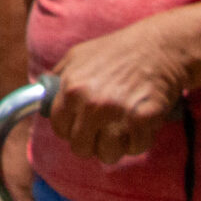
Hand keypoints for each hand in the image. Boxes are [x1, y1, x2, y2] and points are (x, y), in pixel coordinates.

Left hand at [48, 17, 189, 164]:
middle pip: (80, 147)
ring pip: (107, 154)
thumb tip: (42, 99)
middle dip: (91, 142)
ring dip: (115, 146)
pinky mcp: (142, 120)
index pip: (59, 129)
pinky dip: (139, 140)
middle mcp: (91, 103)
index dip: (70, 130)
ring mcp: (117, 113)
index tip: (80, 127)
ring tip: (122, 128)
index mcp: (72, 88)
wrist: (158, 46)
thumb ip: (58, 79)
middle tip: (104, 130)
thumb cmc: (116, 50)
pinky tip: (140, 124)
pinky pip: (135, 148)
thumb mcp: (77, 56)